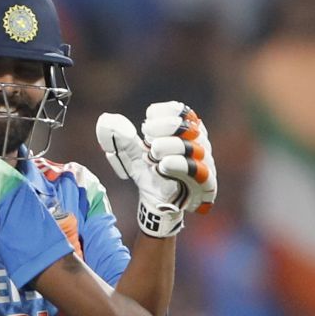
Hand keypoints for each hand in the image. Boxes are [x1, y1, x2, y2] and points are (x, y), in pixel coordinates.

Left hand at [96, 102, 216, 237]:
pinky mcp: (207, 183)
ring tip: (153, 153)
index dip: (162, 114)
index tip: (146, 126)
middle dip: (164, 127)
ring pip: (192, 147)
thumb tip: (106, 121)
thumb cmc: (149, 174)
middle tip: (148, 137)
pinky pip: (199, 171)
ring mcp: (205, 162)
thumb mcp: (131, 155)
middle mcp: (199, 142)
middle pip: (187, 126)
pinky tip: (163, 165)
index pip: (180, 111)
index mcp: (184, 129)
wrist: (157, 204)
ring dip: (169, 146)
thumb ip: (120, 138)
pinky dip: (179, 165)